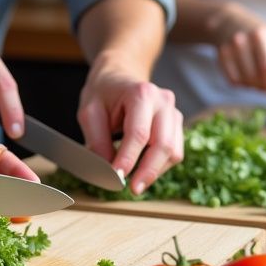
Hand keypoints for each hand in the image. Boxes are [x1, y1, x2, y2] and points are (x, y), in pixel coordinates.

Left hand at [77, 54, 183, 193]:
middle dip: (147, 171)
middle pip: (163, 144)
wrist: (119, 76)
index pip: (139, 133)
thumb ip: (97, 141)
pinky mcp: (176, 124)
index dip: (129, 159)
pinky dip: (160, 166)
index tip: (117, 177)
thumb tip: (108, 171)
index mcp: (141, 93)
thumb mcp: (89, 112)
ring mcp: (173, 112)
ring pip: (173, 151)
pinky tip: (143, 171)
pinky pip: (175, 152)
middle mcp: (163, 101)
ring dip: (155, 171)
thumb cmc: (103, 93)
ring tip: (136, 183)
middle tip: (132, 189)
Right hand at [214, 4, 265, 92]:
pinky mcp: (220, 56)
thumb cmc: (257, 32)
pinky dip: (240, 84)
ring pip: (243, 81)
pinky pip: (231, 80)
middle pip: (254, 77)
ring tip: (256, 80)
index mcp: (260, 36)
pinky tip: (245, 77)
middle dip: (263, 87)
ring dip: (252, 86)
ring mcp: (229, 48)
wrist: (229, 21)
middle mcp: (242, 41)